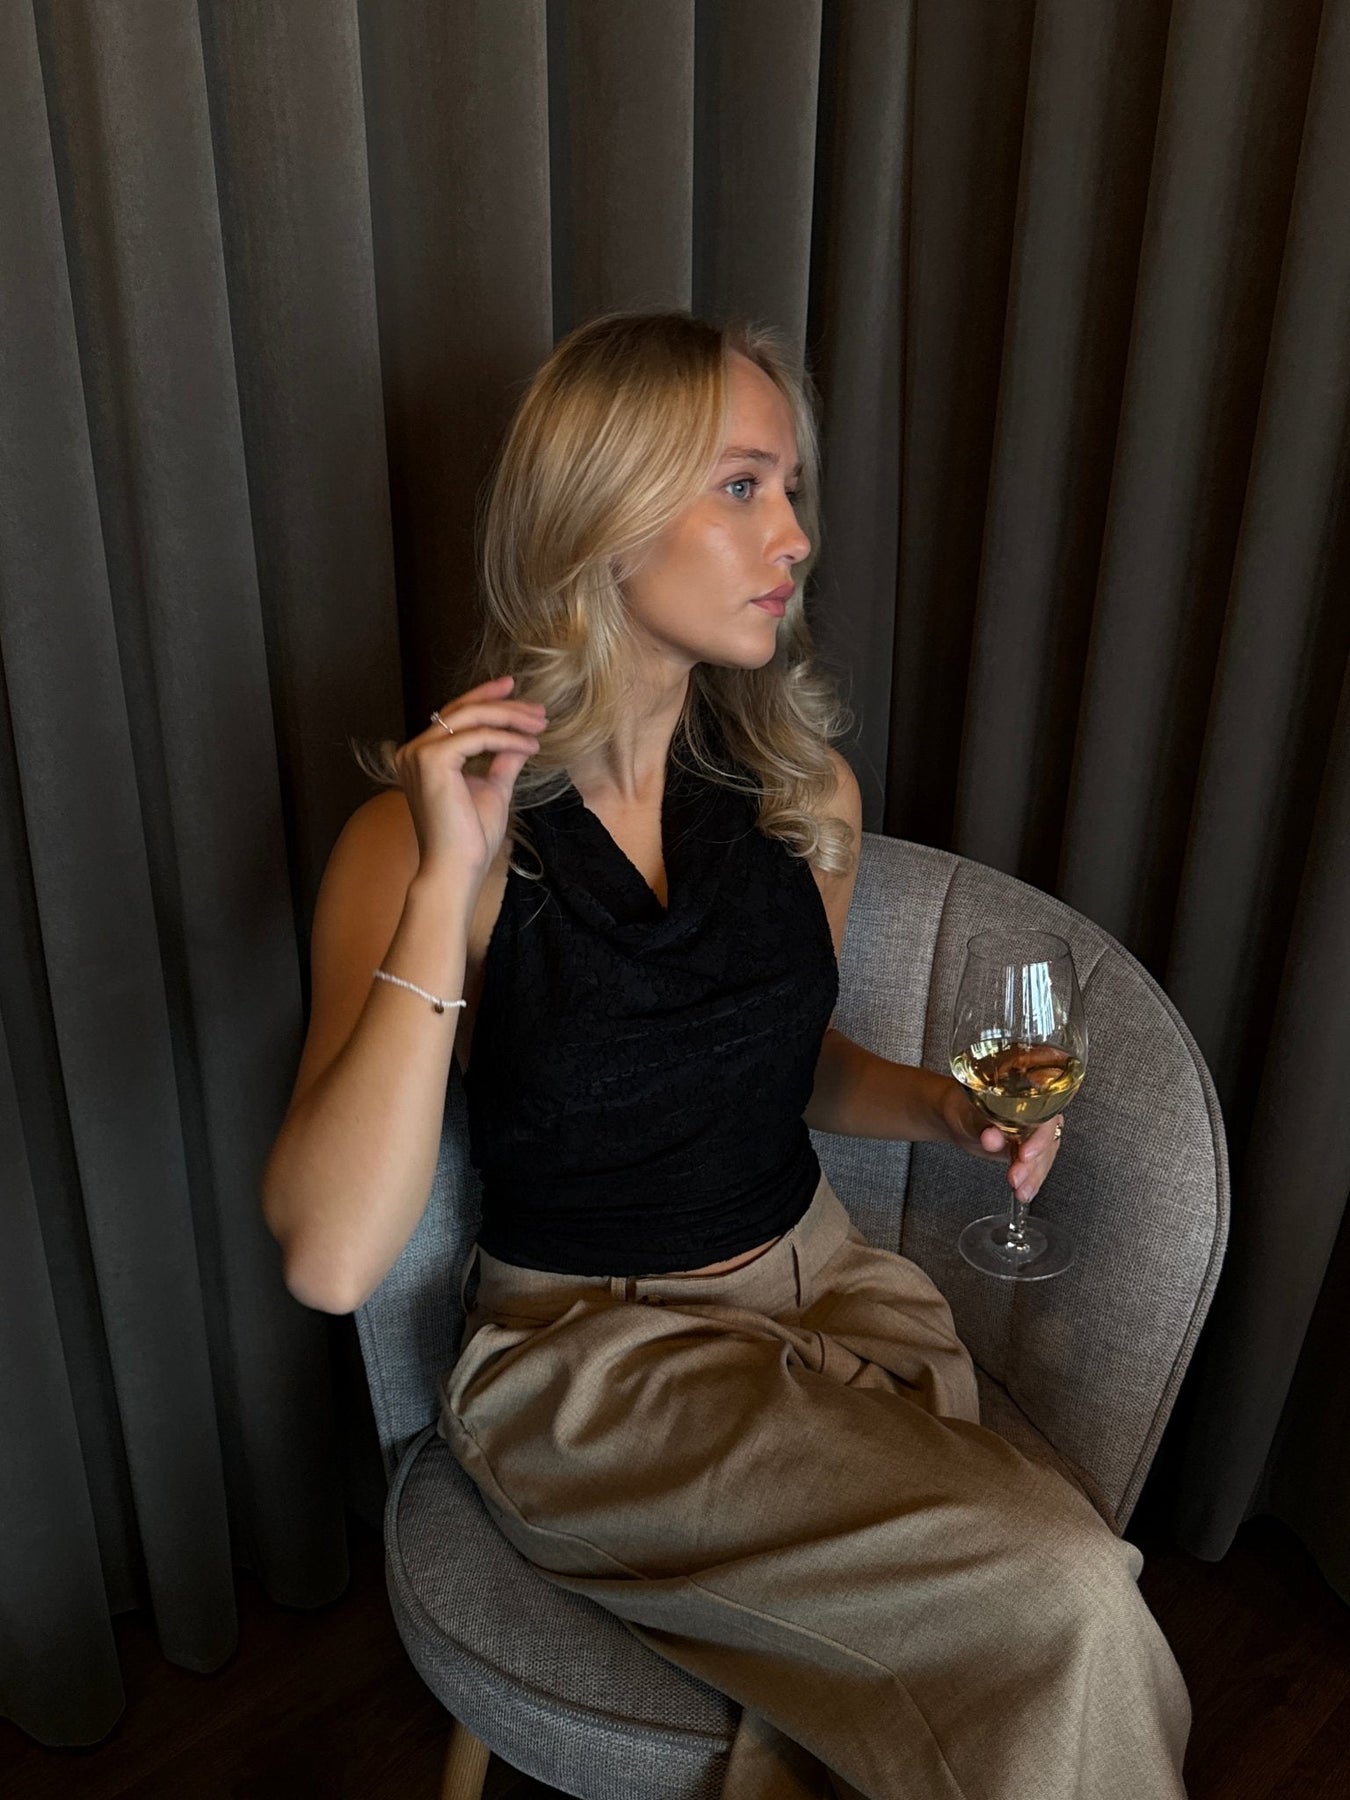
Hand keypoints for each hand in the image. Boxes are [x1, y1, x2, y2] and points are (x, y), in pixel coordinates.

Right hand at [393, 674, 545, 887]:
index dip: (485, 698)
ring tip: (540, 724)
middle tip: (538, 708)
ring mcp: (419, 753)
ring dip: (510, 717)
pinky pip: (477, 737)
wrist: (456, 867)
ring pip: (471, 717)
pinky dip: (507, 738)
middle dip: (504, 704)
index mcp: (422, 756)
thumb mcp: (492, 789)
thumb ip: (502, 761)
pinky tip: (530, 745)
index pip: (454, 715)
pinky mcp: (432, 760)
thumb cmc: (470, 837)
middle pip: (463, 710)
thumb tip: (521, 739)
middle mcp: (413, 750)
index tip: (515, 691)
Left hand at [943, 1080, 1063, 1203]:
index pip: (1045, 1116)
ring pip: (1043, 1157)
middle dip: (1032, 1163)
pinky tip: (1025, 1193)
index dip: (1039, 1138)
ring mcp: (1036, 1133)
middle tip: (1016, 1178)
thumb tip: (992, 1137)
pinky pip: (1036, 1166)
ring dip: (1032, 1177)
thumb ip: (982, 1125)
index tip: (1025, 1155)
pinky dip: (1031, 1181)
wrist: (958, 1117)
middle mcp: (1039, 1112)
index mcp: (1030, 1094)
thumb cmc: (963, 1105)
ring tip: (1020, 1191)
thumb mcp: (969, 1113)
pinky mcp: (1030, 1150)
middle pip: (1047, 1140)